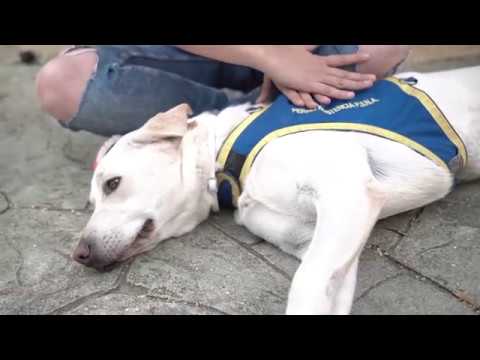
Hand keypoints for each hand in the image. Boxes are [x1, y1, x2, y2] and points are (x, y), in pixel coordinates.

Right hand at [256, 46, 375, 107]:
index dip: (354, 57)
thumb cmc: (282, 53)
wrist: (272, 56)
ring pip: (340, 82)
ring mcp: (317, 76)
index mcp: (318, 60)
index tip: (367, 56)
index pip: (340, 59)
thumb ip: (308, 50)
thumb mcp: (299, 50)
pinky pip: (328, 90)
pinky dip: (340, 93)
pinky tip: (351, 95)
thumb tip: (313, 45)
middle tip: (374, 79)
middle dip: (359, 76)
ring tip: (369, 85)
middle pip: (344, 73)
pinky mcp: (310, 85)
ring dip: (355, 84)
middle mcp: (321, 68)